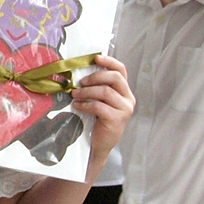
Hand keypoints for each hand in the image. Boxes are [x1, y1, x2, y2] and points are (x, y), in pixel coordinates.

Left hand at [69, 54, 134, 172]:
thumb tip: (82, 73)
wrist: (100, 144)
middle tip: (81, 82)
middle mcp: (128, 99)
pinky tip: (78, 106)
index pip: (121, 70)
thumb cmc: (98, 121)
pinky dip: (86, 104)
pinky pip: (99, 106)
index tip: (96, 58)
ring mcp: (124, 110)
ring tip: (75, 95)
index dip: (109, 62)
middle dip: (95, 77)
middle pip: (115, 78)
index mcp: (125, 92)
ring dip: (87, 91)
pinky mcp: (117, 120)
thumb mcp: (101, 101)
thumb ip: (98, 88)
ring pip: (106, 92)